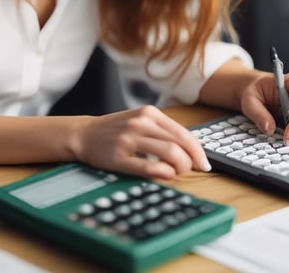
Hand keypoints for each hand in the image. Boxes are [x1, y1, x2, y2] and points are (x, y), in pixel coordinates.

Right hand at [72, 105, 211, 178]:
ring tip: (178, 172)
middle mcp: (141, 123)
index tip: (204, 163)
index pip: (183, 133)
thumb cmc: (116, 130)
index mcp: (149, 113)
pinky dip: (164, 173)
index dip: (198, 150)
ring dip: (181, 168)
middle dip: (192, 161)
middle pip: (180, 144)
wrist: (84, 134)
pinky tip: (166, 175)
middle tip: (192, 170)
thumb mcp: (140, 121)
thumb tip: (192, 149)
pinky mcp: (119, 157)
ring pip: (169, 154)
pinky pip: (149, 168)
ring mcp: (129, 140)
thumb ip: (163, 131)